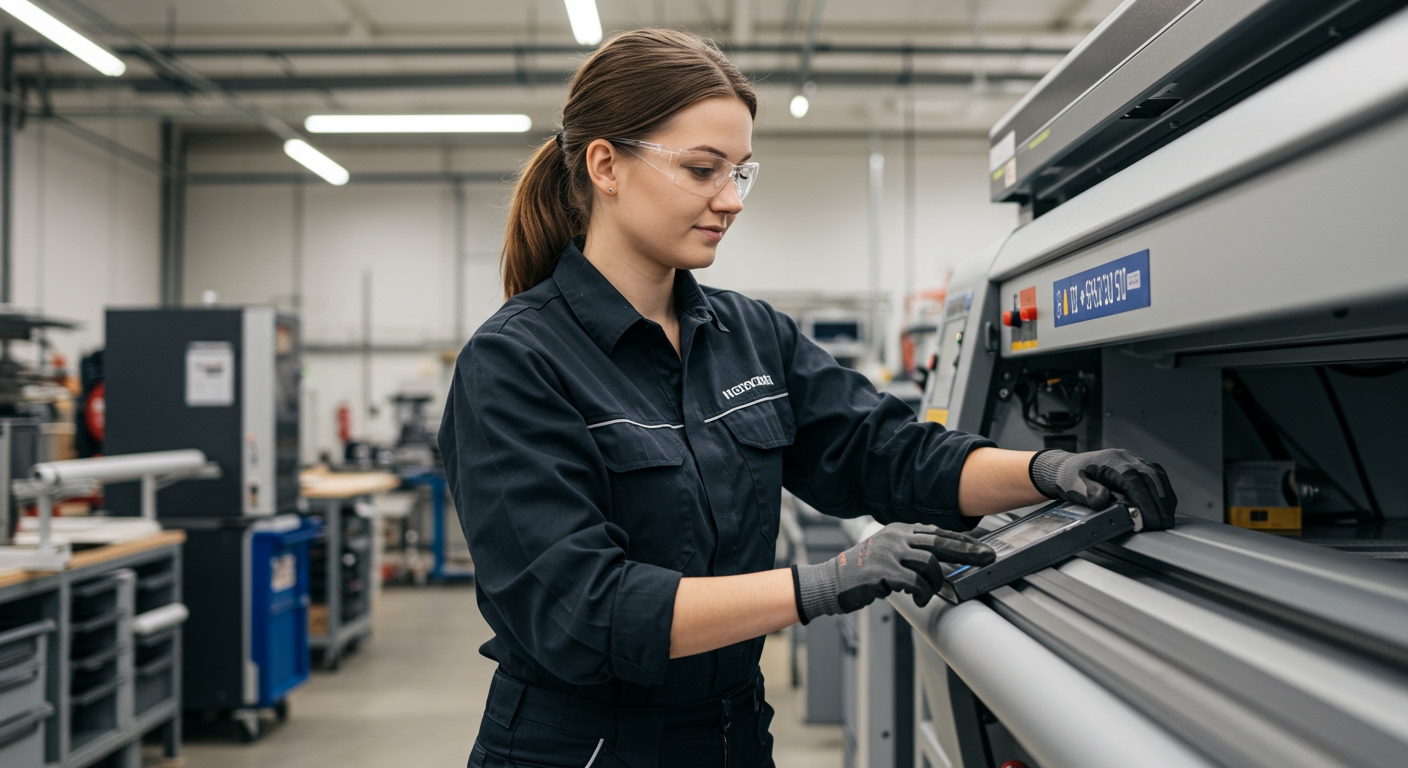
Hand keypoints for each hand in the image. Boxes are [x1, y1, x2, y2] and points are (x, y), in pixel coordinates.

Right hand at [793, 523, 994, 621]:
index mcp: (899, 530)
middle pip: (940, 542)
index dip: (962, 540)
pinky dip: (921, 593)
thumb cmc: (862, 571)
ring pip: (929, 563)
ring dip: (935, 582)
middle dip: (968, 552)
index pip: (938, 532)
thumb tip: (944, 561)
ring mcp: (889, 552)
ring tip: (926, 593)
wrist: (832, 581)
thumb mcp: (887, 552)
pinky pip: (914, 582)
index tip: (981, 547)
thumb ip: (911, 552)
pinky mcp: (883, 571)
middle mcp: (895, 537)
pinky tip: (916, 599)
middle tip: (987, 559)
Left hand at [1029, 448, 1177, 529]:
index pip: (1133, 481)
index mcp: (1109, 462)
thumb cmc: (1071, 479)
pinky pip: (1157, 476)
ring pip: (1157, 476)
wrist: (1067, 467)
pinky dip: (1163, 492)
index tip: (1151, 519)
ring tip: (1167, 519)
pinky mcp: (1138, 465)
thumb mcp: (1074, 488)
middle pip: (1150, 477)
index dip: (1144, 501)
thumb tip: (1106, 500)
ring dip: (1165, 498)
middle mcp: (1125, 458)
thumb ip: (1090, 494)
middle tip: (1164, 524)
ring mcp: (1133, 459)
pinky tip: (1165, 506)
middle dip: (1160, 502)